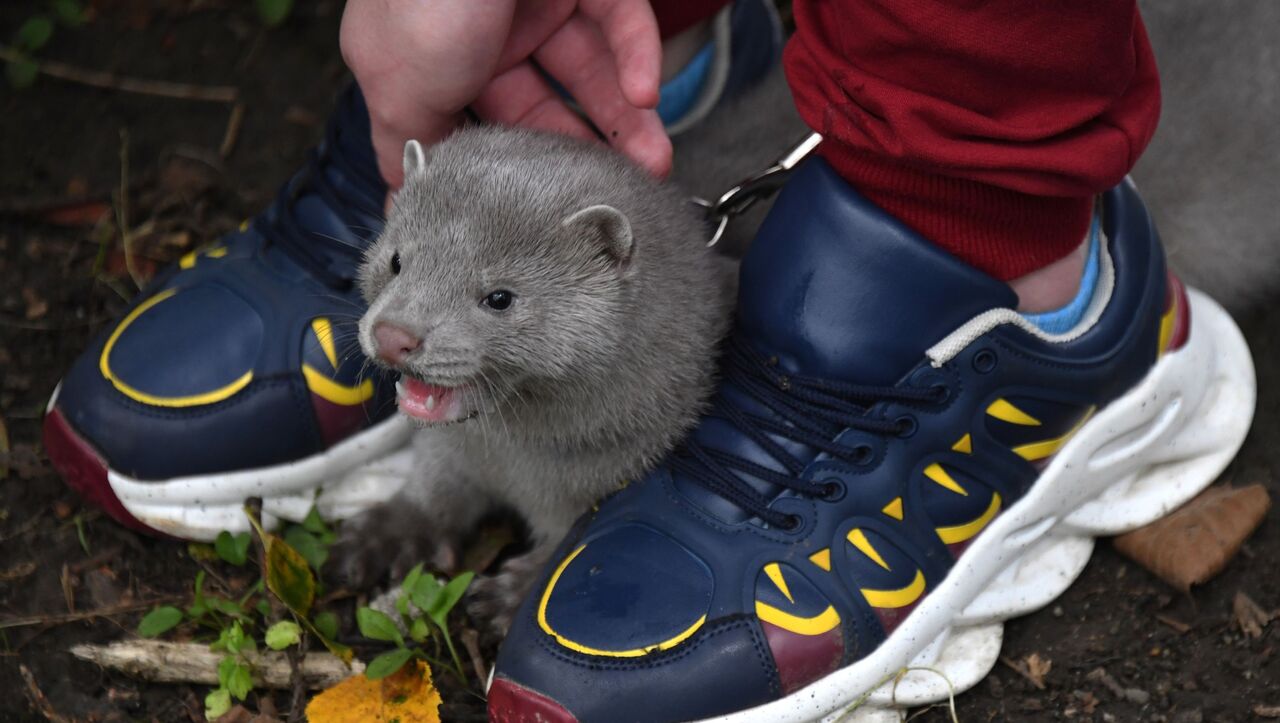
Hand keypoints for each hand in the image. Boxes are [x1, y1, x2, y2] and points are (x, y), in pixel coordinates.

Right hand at [340, 0, 670, 188]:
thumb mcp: (399, 87)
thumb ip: (407, 147)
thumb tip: (402, 206)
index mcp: (434, 62)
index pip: (476, 130)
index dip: (509, 173)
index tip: (541, 216)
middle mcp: (487, 34)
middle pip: (543, 109)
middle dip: (582, 155)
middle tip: (613, 195)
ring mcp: (537, 3)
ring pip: (590, 73)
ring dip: (626, 121)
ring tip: (652, 162)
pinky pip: (621, 22)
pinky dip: (637, 59)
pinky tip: (646, 96)